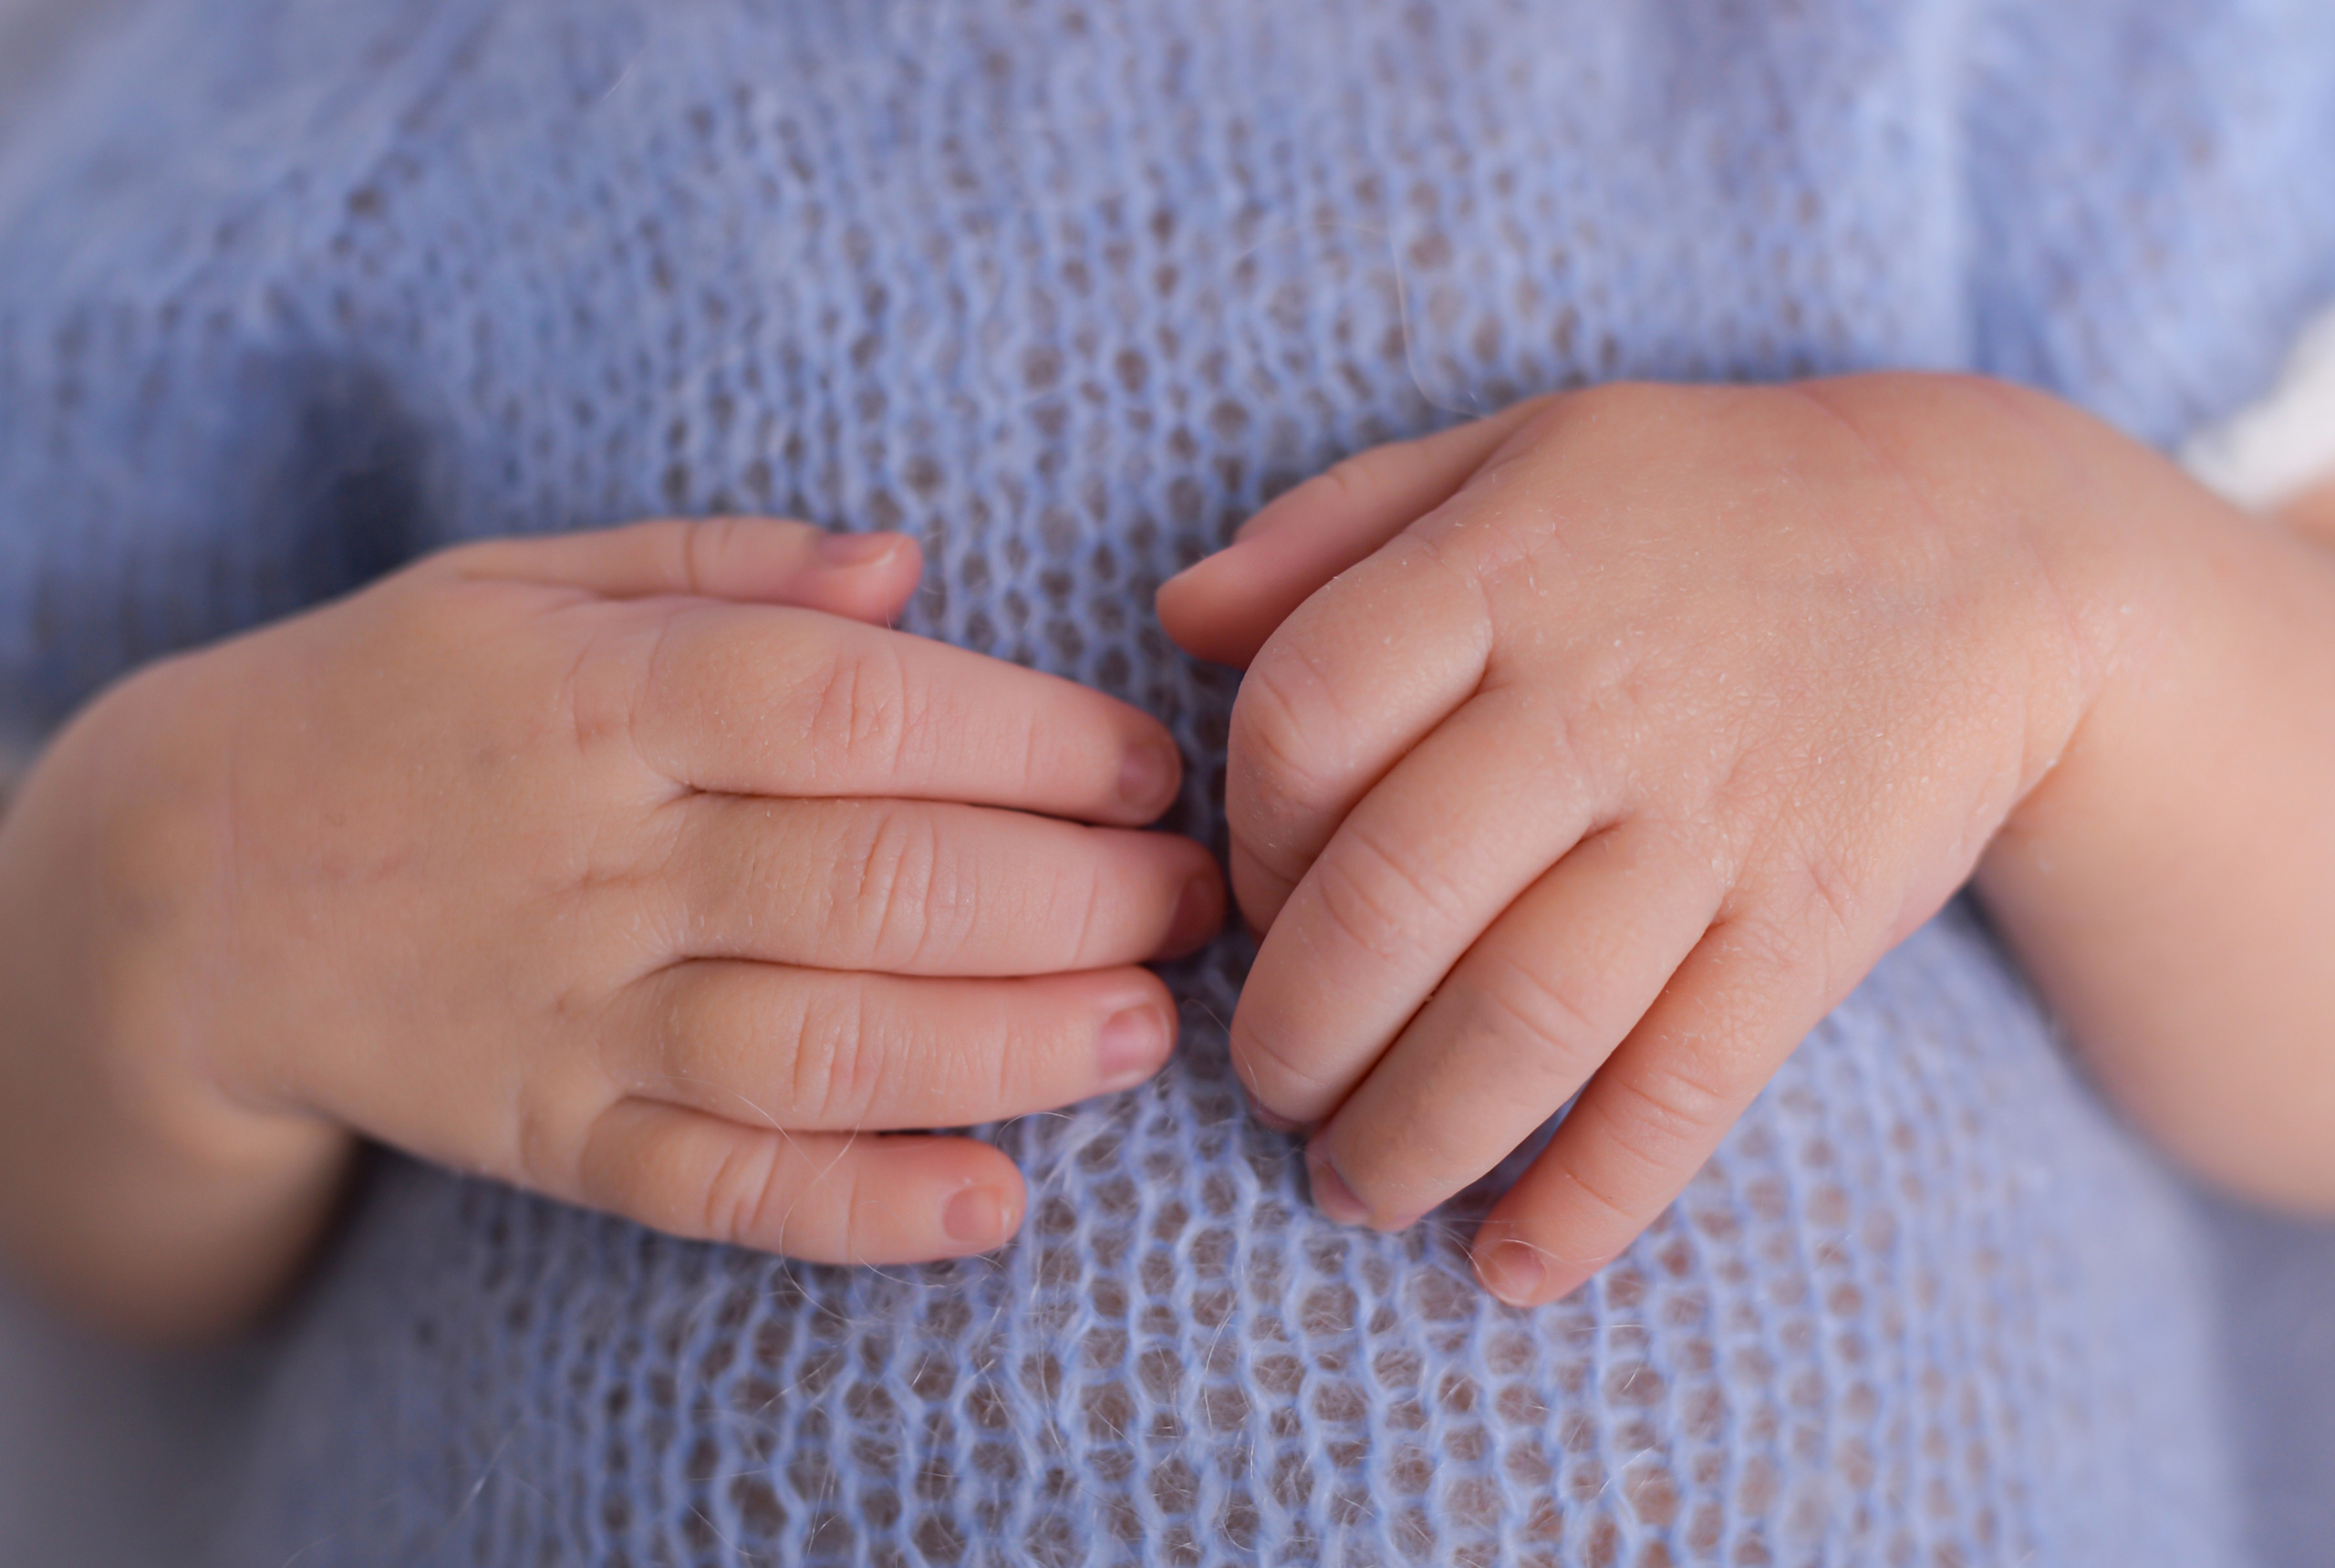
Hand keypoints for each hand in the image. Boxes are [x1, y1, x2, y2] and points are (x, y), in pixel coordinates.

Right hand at [0, 517, 1219, 1337]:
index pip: (855, 711)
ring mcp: (575, 1011)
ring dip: (1011, 1047)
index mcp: (610, 695)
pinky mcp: (555, 1137)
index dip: (1031, 740)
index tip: (1151, 767)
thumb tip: (911, 565)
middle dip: (1073, 897)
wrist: (187, 886)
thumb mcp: (527, 578)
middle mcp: (602, 855)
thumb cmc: (403, 702)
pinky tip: (995, 1205)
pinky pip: (721, 1188)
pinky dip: (862, 1207)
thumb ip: (724, 567)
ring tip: (1150, 1031)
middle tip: (1197, 902)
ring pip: (823, 1042)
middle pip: (874, 881)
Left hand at [1158, 376, 2142, 1306]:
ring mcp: (1712, 819)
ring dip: (1409, 1135)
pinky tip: (1508, 1268)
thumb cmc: (1699, 508)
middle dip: (1295, 1032)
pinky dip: (1587, 1199)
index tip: (1250, 903)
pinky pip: (1686, 1088)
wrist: (1978, 545)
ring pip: (1526, 1015)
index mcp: (1500, 570)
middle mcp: (1597, 698)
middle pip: (1392, 897)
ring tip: (1349, 1187)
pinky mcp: (1812, 923)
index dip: (1243, 840)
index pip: (1304, 722)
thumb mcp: (1513, 453)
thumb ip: (1333, 526)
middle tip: (1267, 1089)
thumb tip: (1176, 618)